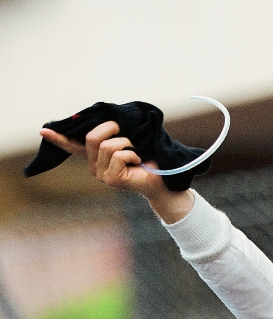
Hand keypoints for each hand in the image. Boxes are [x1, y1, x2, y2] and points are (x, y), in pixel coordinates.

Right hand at [38, 123, 193, 221]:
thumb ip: (116, 132)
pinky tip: (137, 162)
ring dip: (126, 143)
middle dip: (111, 128)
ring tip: (134, 153)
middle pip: (92, 137)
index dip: (58, 138)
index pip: (74, 146)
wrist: (164, 179)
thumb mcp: (131, 140)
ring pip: (107, 146)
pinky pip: (118, 155)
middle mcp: (94, 166)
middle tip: (126, 135)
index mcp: (96, 156)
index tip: (43, 130)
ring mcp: (100, 175)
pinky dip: (132, 154)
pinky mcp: (110, 180)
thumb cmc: (149, 158)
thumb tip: (111, 118)